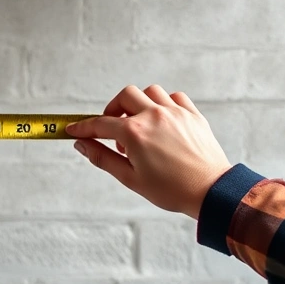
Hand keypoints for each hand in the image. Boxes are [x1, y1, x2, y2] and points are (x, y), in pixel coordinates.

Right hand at [66, 85, 231, 218]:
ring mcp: (175, 112)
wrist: (210, 191)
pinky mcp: (193, 114)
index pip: (100, 124)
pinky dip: (164, 104)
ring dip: (139, 104)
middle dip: (113, 109)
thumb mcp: (130, 178)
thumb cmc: (171, 189)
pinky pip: (174, 97)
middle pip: (125, 96)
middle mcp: (154, 115)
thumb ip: (103, 158)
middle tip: (112, 128)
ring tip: (139, 125)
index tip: (74, 129)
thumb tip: (82, 145)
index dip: (84, 127)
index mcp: (135, 133)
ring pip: (150, 92)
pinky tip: (161, 121)